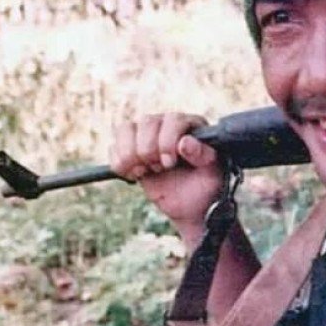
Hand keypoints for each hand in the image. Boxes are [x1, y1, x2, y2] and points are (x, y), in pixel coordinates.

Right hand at [109, 113, 222, 229]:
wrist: (191, 205)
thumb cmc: (206, 186)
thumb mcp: (211, 174)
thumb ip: (203, 156)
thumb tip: (185, 142)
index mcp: (192, 125)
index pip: (173, 120)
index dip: (167, 141)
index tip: (169, 163)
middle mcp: (167, 124)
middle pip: (146, 122)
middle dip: (148, 150)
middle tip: (158, 168)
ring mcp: (147, 134)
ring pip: (125, 129)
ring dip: (130, 154)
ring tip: (144, 171)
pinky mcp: (130, 148)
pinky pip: (114, 146)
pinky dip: (119, 163)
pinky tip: (134, 175)